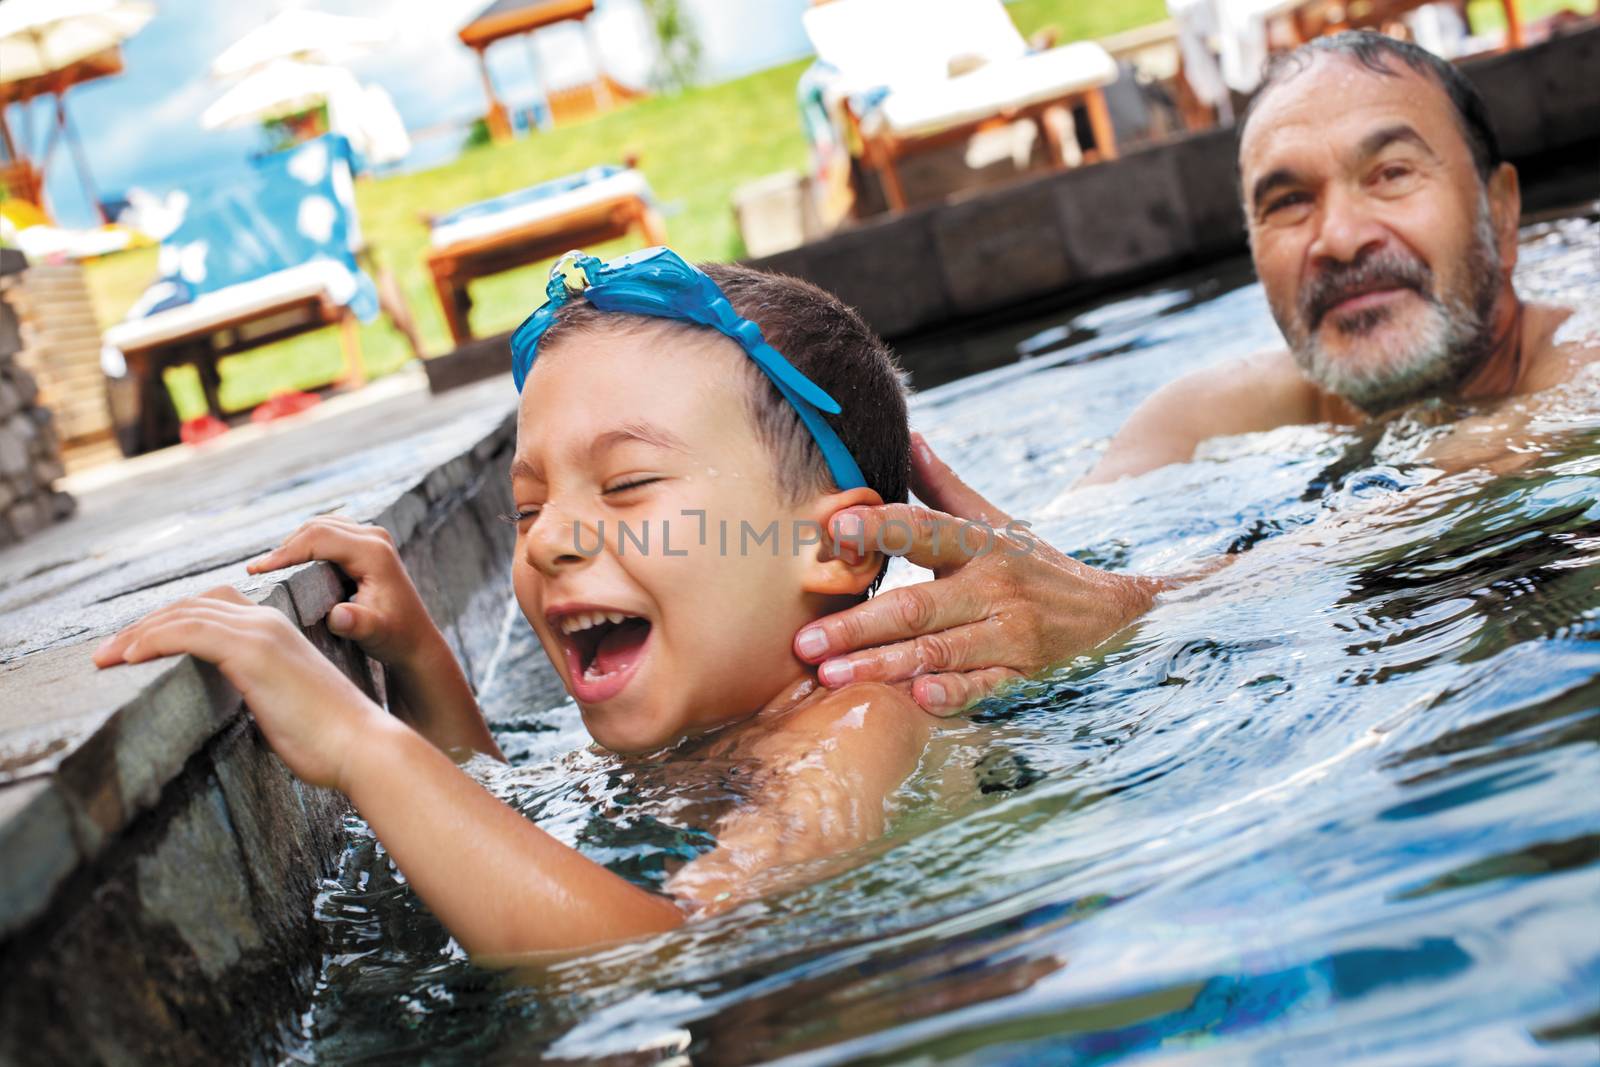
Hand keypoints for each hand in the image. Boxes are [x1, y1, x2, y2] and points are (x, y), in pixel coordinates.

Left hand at [92, 586, 383, 789]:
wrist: (362, 744)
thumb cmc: (328, 738)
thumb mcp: (282, 705)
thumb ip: (255, 692)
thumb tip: (228, 707)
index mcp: (276, 631)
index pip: (210, 609)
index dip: (169, 623)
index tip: (134, 649)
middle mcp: (267, 622)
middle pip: (190, 606)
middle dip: (144, 626)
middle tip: (106, 654)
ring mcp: (260, 633)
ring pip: (183, 616)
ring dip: (136, 635)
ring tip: (105, 659)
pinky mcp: (252, 652)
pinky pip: (188, 634)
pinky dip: (152, 640)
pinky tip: (128, 657)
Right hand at [248, 515, 437, 669]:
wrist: (415, 639)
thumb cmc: (395, 637)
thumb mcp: (377, 633)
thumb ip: (358, 624)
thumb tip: (338, 616)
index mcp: (374, 552)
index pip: (319, 537)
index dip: (285, 551)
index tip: (257, 570)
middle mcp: (374, 537)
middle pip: (317, 526)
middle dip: (284, 547)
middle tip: (255, 571)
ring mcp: (371, 537)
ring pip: (320, 526)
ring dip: (293, 544)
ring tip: (266, 569)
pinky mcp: (364, 543)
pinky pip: (327, 533)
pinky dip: (305, 545)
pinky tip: (288, 565)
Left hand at [794, 434, 1163, 714]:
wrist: (1110, 607)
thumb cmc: (1032, 564)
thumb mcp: (994, 522)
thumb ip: (944, 486)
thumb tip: (908, 436)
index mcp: (979, 544)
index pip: (924, 529)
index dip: (881, 526)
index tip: (835, 527)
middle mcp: (993, 587)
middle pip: (917, 606)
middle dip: (858, 625)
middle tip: (805, 639)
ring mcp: (1008, 632)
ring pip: (938, 650)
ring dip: (882, 665)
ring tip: (830, 675)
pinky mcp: (1020, 672)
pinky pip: (981, 686)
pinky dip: (952, 693)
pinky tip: (917, 698)